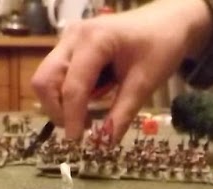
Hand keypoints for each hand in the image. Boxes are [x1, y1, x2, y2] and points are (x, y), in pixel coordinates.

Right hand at [31, 0, 212, 141]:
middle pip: (45, 80)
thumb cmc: (160, 47)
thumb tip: (104, 143)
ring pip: (46, 78)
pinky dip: (66, 93)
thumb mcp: (145, 83)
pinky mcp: (70, 45)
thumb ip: (122, 114)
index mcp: (94, 40)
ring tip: (87, 116)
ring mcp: (69, 39)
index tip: (78, 142)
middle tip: (80, 129)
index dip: (72, 118)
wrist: (167, 21)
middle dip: (57, 110)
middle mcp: (73, 36)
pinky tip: (89, 100)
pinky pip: (56, 74)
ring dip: (60, 103)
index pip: (73, 87)